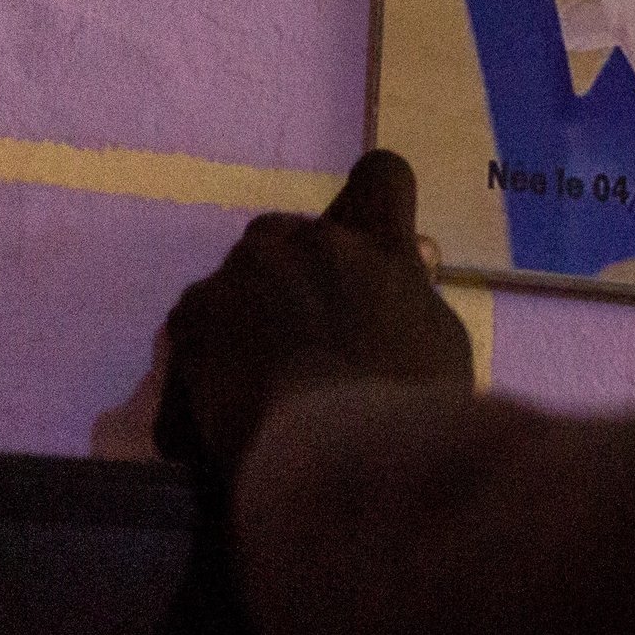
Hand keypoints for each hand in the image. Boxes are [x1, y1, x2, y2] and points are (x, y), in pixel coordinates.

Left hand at [152, 151, 472, 483]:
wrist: (334, 457)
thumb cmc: (409, 409)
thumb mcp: (438, 344)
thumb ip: (414, 293)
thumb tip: (412, 256)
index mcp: (382, 244)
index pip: (382, 176)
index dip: (374, 201)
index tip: (371, 242)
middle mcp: (314, 240)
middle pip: (293, 232)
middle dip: (295, 271)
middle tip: (304, 335)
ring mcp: (251, 269)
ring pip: (242, 272)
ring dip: (249, 309)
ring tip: (256, 377)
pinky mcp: (196, 309)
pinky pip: (198, 315)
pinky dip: (207, 351)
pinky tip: (219, 399)